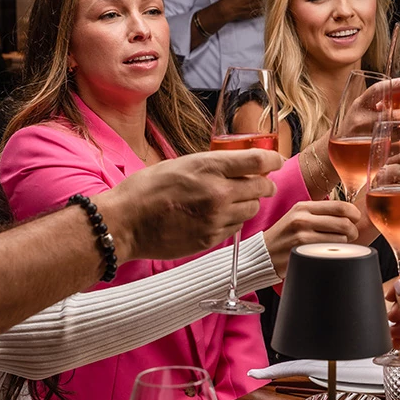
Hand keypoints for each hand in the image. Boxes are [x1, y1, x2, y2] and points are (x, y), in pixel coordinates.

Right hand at [106, 149, 281, 260]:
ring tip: (231, 201)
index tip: (275, 162)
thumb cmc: (145, 190)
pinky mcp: (211, 238)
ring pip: (251, 209)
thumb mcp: (180, 164)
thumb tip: (238, 166)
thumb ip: (212, 165)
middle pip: (262, 187)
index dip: (272, 161)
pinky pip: (235, 227)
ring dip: (248, 203)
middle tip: (260, 183)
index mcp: (209, 167)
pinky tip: (216, 216)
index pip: (258, 161)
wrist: (123, 223)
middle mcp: (218, 193)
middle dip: (264, 184)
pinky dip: (232, 220)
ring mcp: (216, 218)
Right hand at [263, 200, 362, 275]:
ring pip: (340, 239)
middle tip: (352, 236)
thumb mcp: (298, 216)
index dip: (354, 214)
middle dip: (353, 231)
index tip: (356, 220)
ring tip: (338, 245)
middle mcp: (302, 218)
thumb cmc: (284, 236)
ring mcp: (302, 236)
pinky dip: (335, 253)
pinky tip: (329, 253)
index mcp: (303, 207)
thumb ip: (320, 213)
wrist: (262, 254)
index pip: (340, 206)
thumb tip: (350, 214)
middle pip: (344, 222)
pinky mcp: (302, 252)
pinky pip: (330, 252)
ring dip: (345, 244)